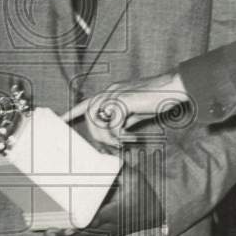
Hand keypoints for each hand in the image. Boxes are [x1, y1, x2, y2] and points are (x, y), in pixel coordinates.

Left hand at [44, 160, 163, 235]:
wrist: (159, 211)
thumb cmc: (145, 192)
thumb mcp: (133, 175)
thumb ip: (116, 162)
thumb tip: (100, 147)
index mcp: (117, 212)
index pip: (96, 220)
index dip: (81, 224)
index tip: (69, 224)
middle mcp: (112, 225)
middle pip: (86, 232)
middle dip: (67, 232)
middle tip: (49, 232)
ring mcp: (111, 232)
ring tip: (50, 234)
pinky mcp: (110, 234)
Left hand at [62, 71, 189, 149]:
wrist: (174, 88)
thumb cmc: (158, 99)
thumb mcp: (135, 112)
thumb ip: (122, 120)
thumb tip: (114, 135)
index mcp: (111, 92)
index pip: (86, 102)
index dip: (73, 111)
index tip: (61, 119)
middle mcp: (110, 91)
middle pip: (90, 116)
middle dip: (97, 135)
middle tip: (111, 148)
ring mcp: (115, 94)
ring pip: (98, 121)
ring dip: (108, 137)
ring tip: (122, 143)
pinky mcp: (123, 101)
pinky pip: (113, 125)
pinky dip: (120, 136)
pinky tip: (131, 138)